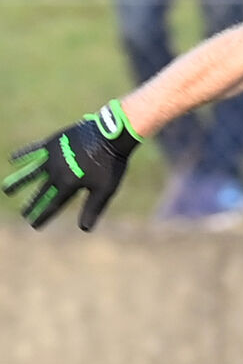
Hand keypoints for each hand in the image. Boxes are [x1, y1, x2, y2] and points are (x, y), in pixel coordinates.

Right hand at [3, 100, 140, 230]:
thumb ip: (92, 208)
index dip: (43, 216)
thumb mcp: (105, 189)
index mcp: (68, 185)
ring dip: (19, 181)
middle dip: (33, 205)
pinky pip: (34, 149)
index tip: (34, 225)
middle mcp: (55, 172)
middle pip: (42, 192)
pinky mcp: (53, 143)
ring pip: (31, 172)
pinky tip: (13, 158)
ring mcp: (52, 157)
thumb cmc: (111, 164)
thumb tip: (84, 229)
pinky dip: (23, 154)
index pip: (52, 205)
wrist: (111, 134)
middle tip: (24, 215)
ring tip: (6, 190)